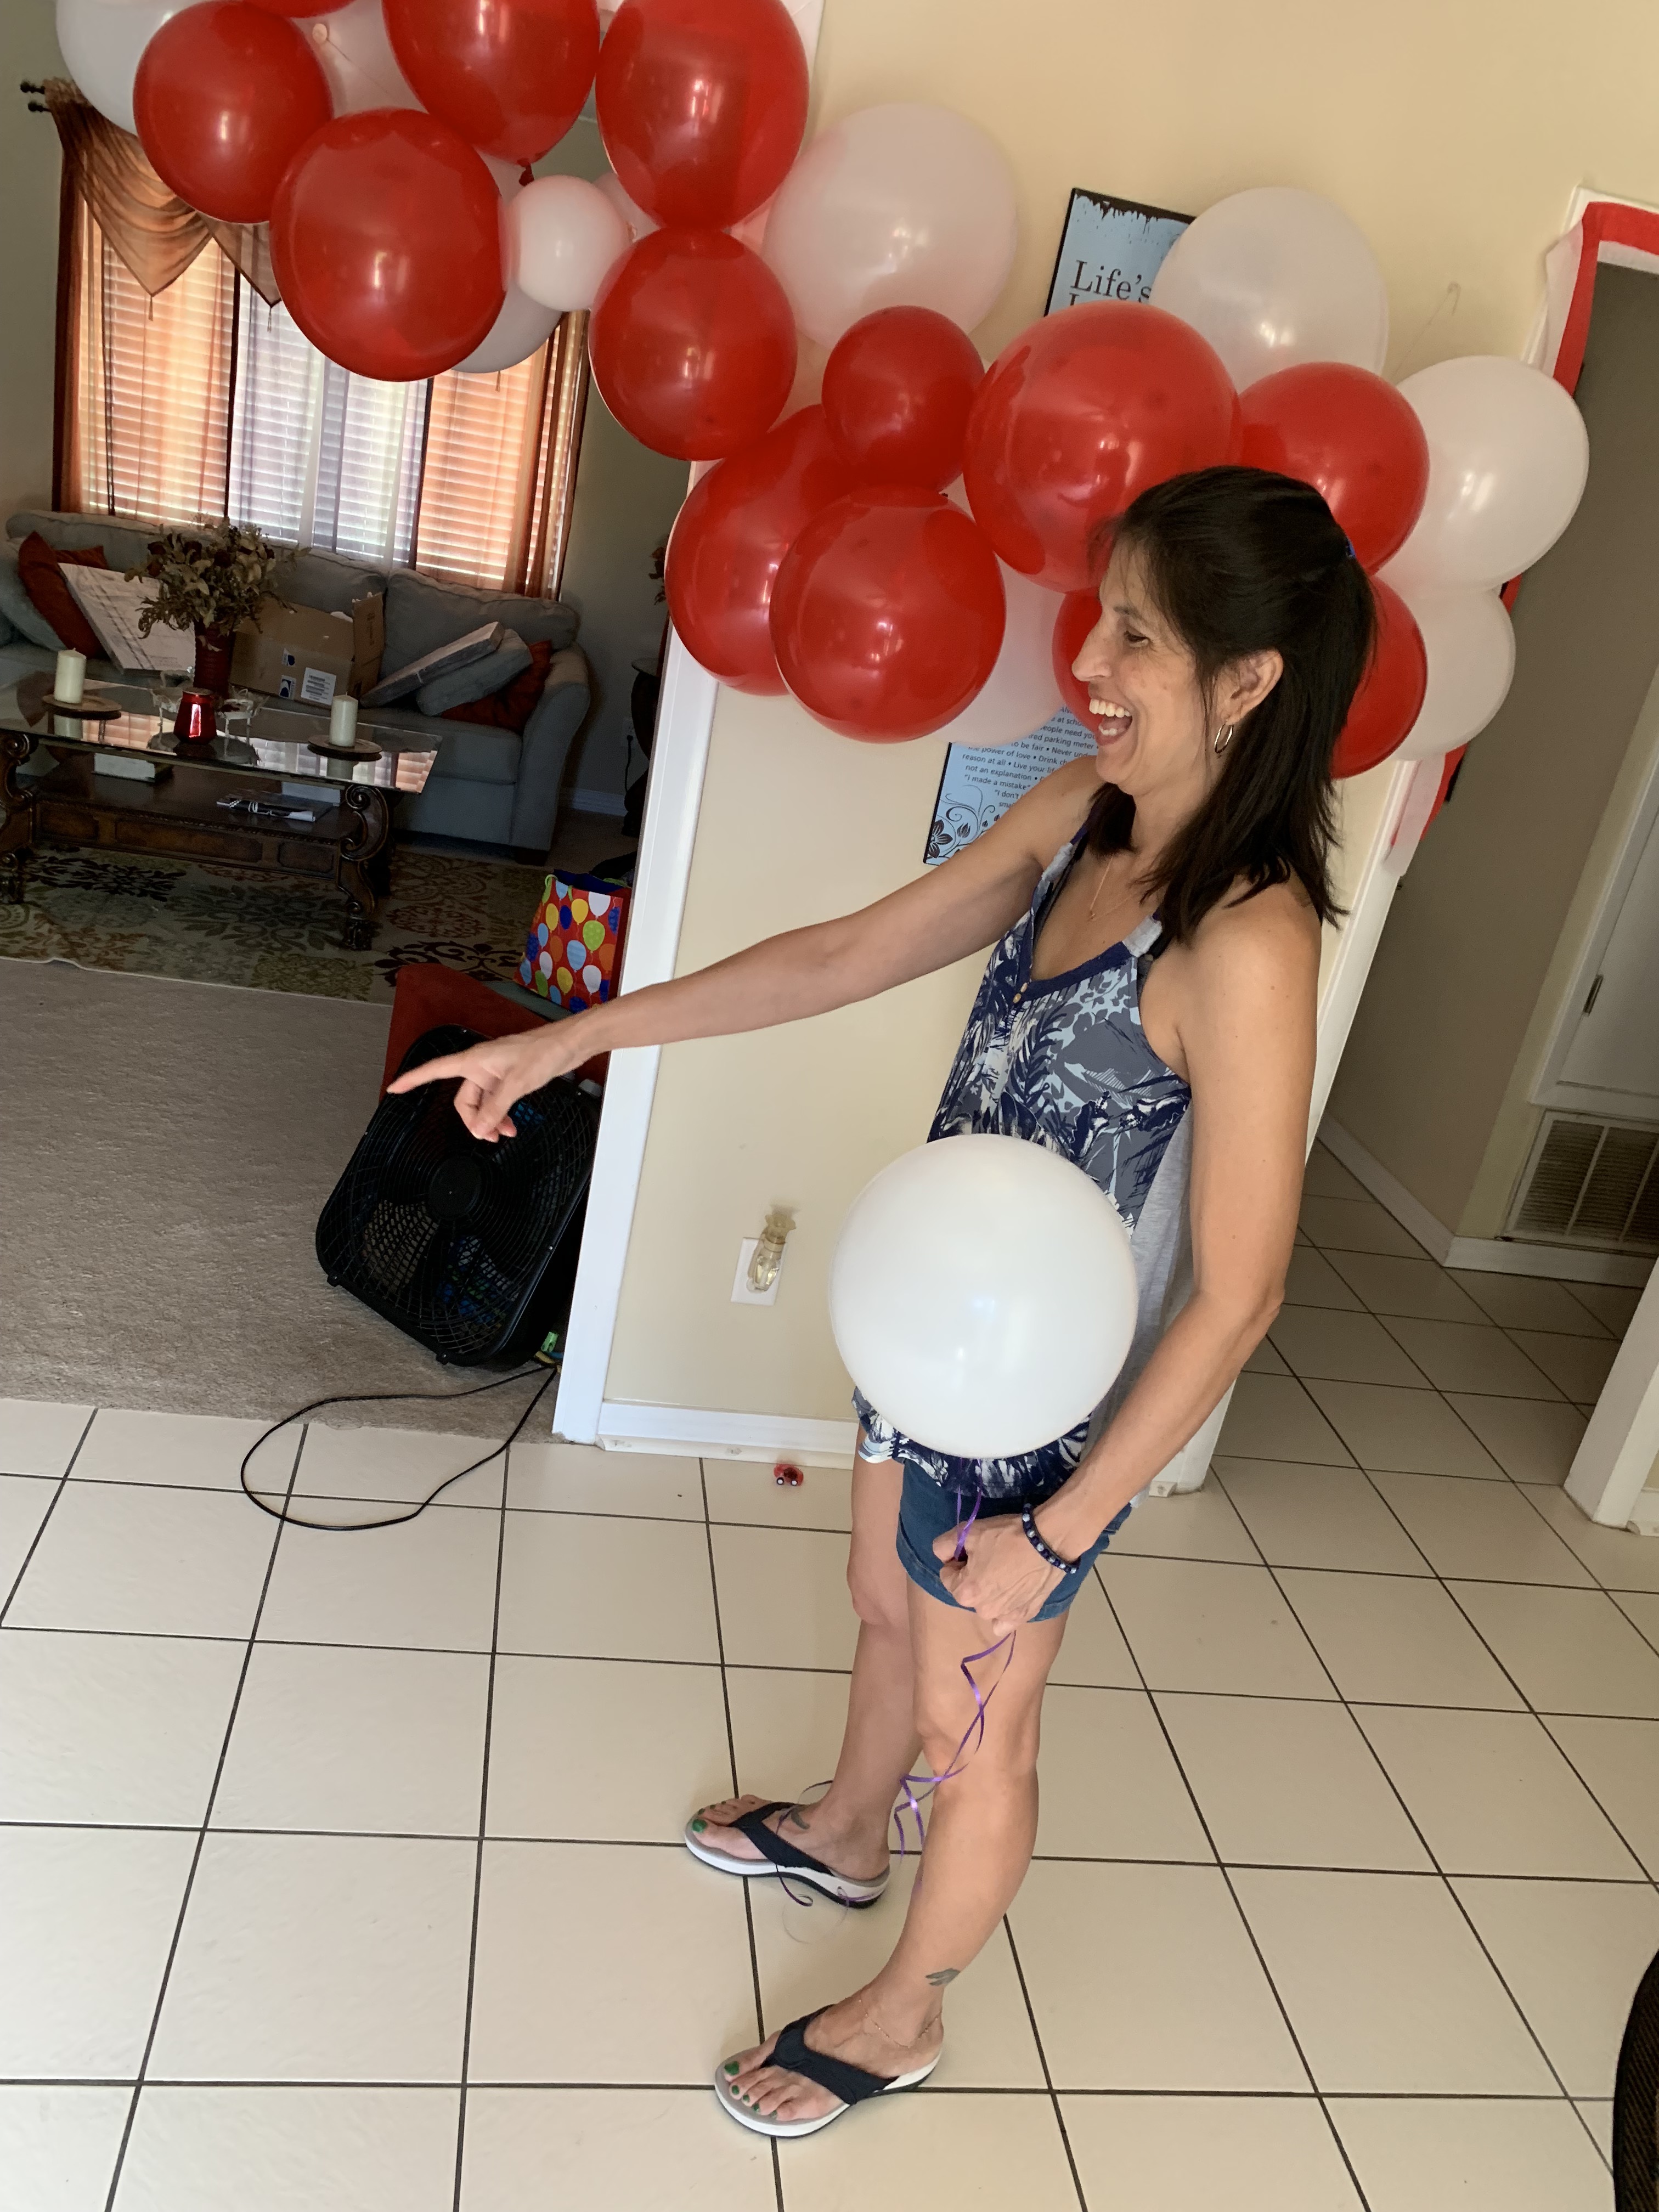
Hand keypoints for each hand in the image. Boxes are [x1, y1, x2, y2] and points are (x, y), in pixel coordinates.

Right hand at [385, 1018, 595, 1140]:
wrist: (569, 1044)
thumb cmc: (544, 1051)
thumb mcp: (517, 1084)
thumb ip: (496, 1107)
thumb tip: (479, 1128)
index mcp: (475, 1060)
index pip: (435, 1070)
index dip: (412, 1080)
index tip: (394, 1088)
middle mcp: (481, 1065)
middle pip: (465, 1100)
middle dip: (475, 1120)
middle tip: (490, 1137)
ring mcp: (495, 1072)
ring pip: (483, 1103)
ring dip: (491, 1120)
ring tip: (506, 1133)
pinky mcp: (509, 1077)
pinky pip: (497, 1100)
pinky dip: (502, 1113)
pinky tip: (511, 1124)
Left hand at [934, 1513, 1062, 1635]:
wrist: (1048, 1542)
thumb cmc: (1006, 1536)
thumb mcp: (968, 1531)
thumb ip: (943, 1545)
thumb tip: (943, 1556)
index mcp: (965, 1593)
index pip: (947, 1575)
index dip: (957, 1559)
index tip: (973, 1549)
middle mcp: (982, 1610)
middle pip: (967, 1591)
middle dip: (972, 1576)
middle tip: (991, 1557)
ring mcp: (1005, 1616)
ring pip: (986, 1603)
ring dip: (989, 1591)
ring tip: (1006, 1570)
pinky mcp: (1024, 1616)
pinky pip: (1005, 1621)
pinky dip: (1005, 1610)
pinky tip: (1012, 1595)